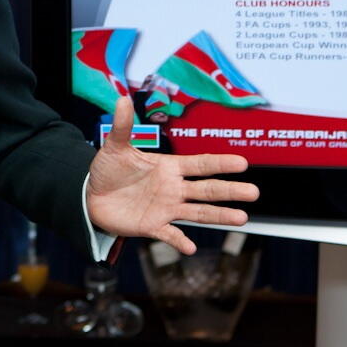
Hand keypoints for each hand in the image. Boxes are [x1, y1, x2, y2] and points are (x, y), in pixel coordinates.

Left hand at [86, 97, 258, 254]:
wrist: (93, 196)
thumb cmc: (109, 170)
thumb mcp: (115, 147)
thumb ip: (122, 126)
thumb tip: (121, 98)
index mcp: (169, 167)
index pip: (200, 164)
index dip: (220, 163)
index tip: (242, 163)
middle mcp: (173, 188)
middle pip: (207, 190)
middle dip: (230, 190)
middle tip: (254, 192)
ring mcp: (166, 208)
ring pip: (198, 213)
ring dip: (219, 215)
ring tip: (241, 218)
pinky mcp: (152, 226)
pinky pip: (170, 235)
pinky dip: (180, 241)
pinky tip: (191, 248)